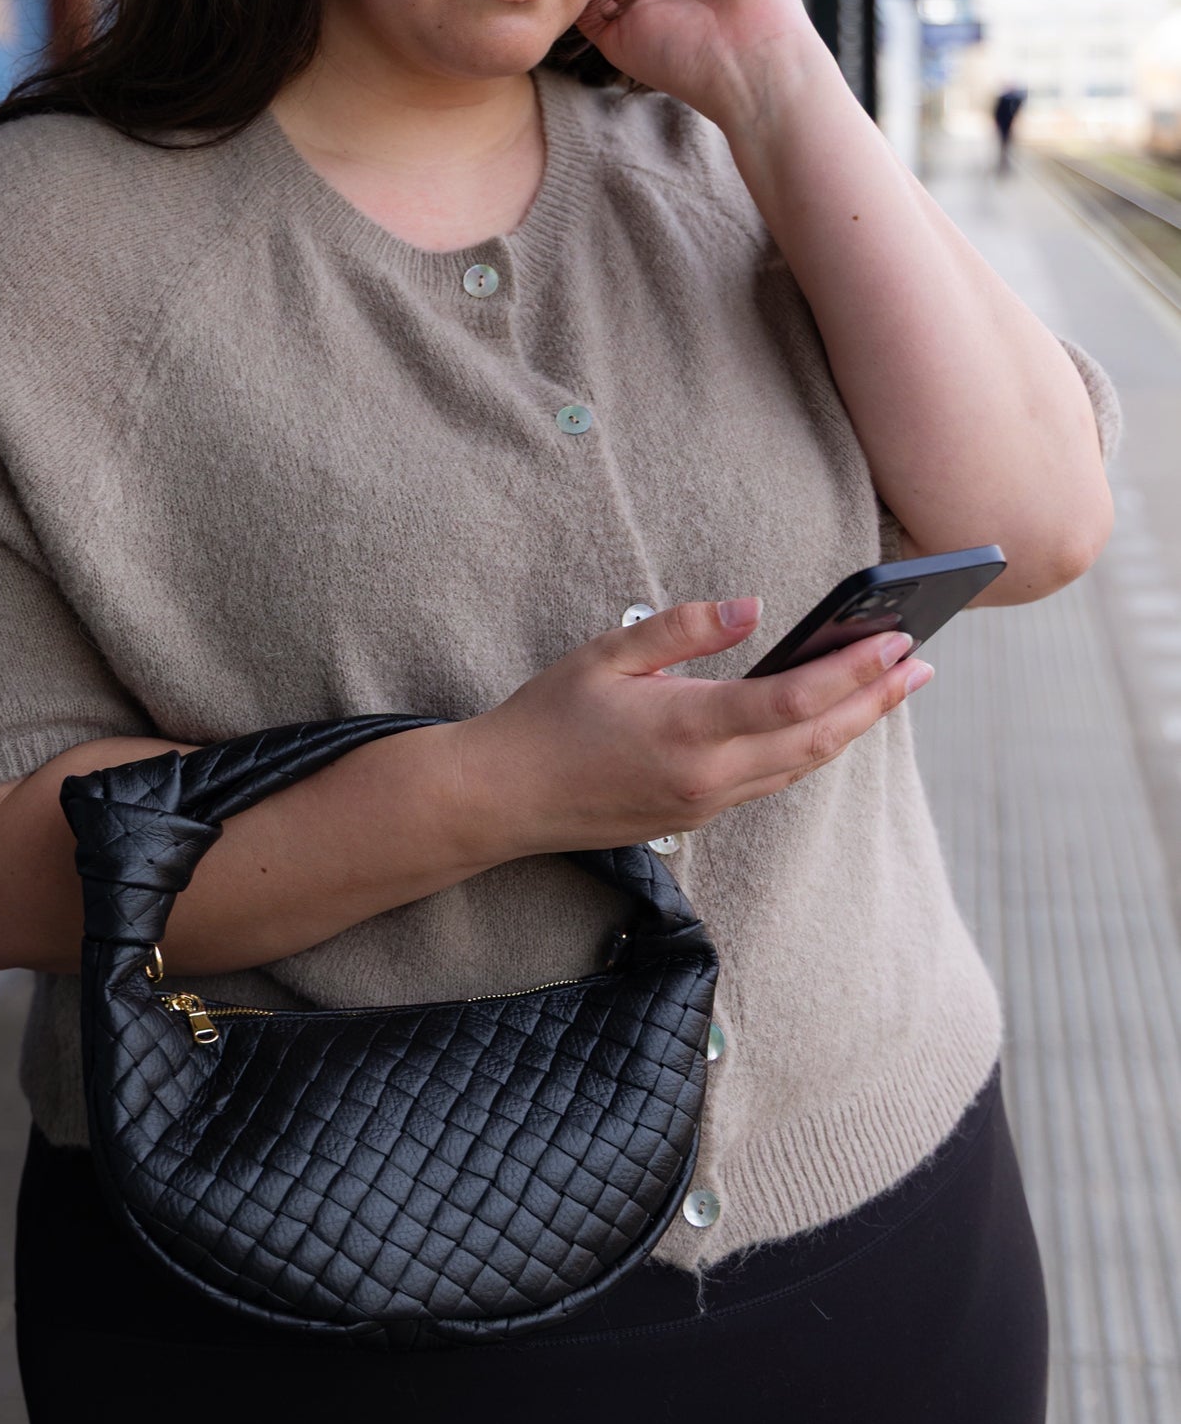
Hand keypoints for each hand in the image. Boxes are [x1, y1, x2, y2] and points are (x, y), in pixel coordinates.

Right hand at [452, 598, 932, 858]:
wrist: (502, 800)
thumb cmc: (546, 719)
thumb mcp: (607, 656)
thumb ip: (684, 629)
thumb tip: (751, 608)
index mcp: (688, 729)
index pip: (794, 699)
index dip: (854, 671)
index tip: (896, 640)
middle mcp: (708, 776)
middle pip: (817, 738)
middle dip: (876, 700)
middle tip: (921, 662)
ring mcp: (705, 803)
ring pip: (801, 764)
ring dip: (852, 726)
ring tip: (891, 688)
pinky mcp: (697, 815)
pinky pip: (773, 779)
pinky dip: (812, 746)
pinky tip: (827, 721)